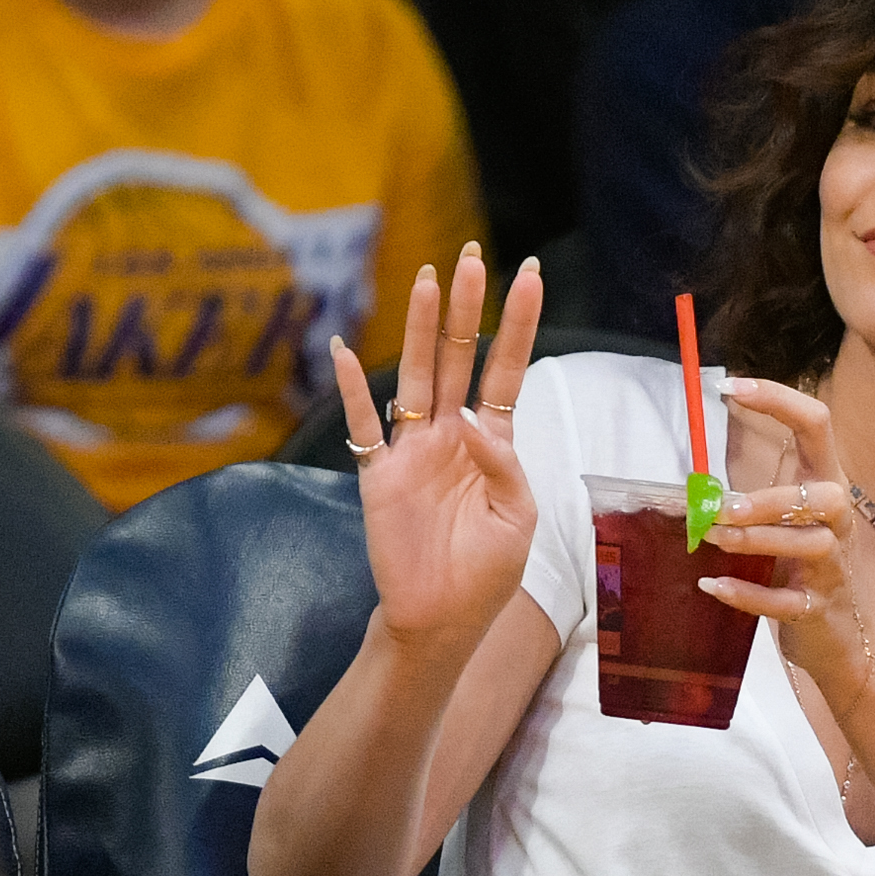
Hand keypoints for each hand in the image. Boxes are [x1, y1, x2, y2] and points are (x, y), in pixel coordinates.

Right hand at [330, 244, 541, 656]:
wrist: (442, 619)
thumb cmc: (485, 573)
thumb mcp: (518, 522)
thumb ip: (506, 469)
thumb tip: (476, 426)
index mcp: (493, 443)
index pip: (506, 370)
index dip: (517, 324)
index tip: (529, 275)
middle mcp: (451, 435)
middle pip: (460, 358)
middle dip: (467, 308)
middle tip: (473, 256)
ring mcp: (413, 450)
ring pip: (417, 376)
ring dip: (422, 329)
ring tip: (428, 279)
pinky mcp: (378, 475)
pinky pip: (363, 424)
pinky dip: (353, 389)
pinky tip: (344, 349)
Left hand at [707, 377, 870, 704]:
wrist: (840, 637)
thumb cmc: (801, 565)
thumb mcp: (785, 517)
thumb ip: (751, 489)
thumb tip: (691, 471)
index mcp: (825, 485)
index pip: (816, 425)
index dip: (777, 400)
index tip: (728, 387)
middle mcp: (837, 521)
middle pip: (824, 497)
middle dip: (772, 499)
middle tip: (722, 507)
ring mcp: (832, 567)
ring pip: (809, 546)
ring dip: (756, 541)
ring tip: (714, 540)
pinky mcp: (817, 608)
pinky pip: (786, 601)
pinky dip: (748, 594)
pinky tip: (714, 586)